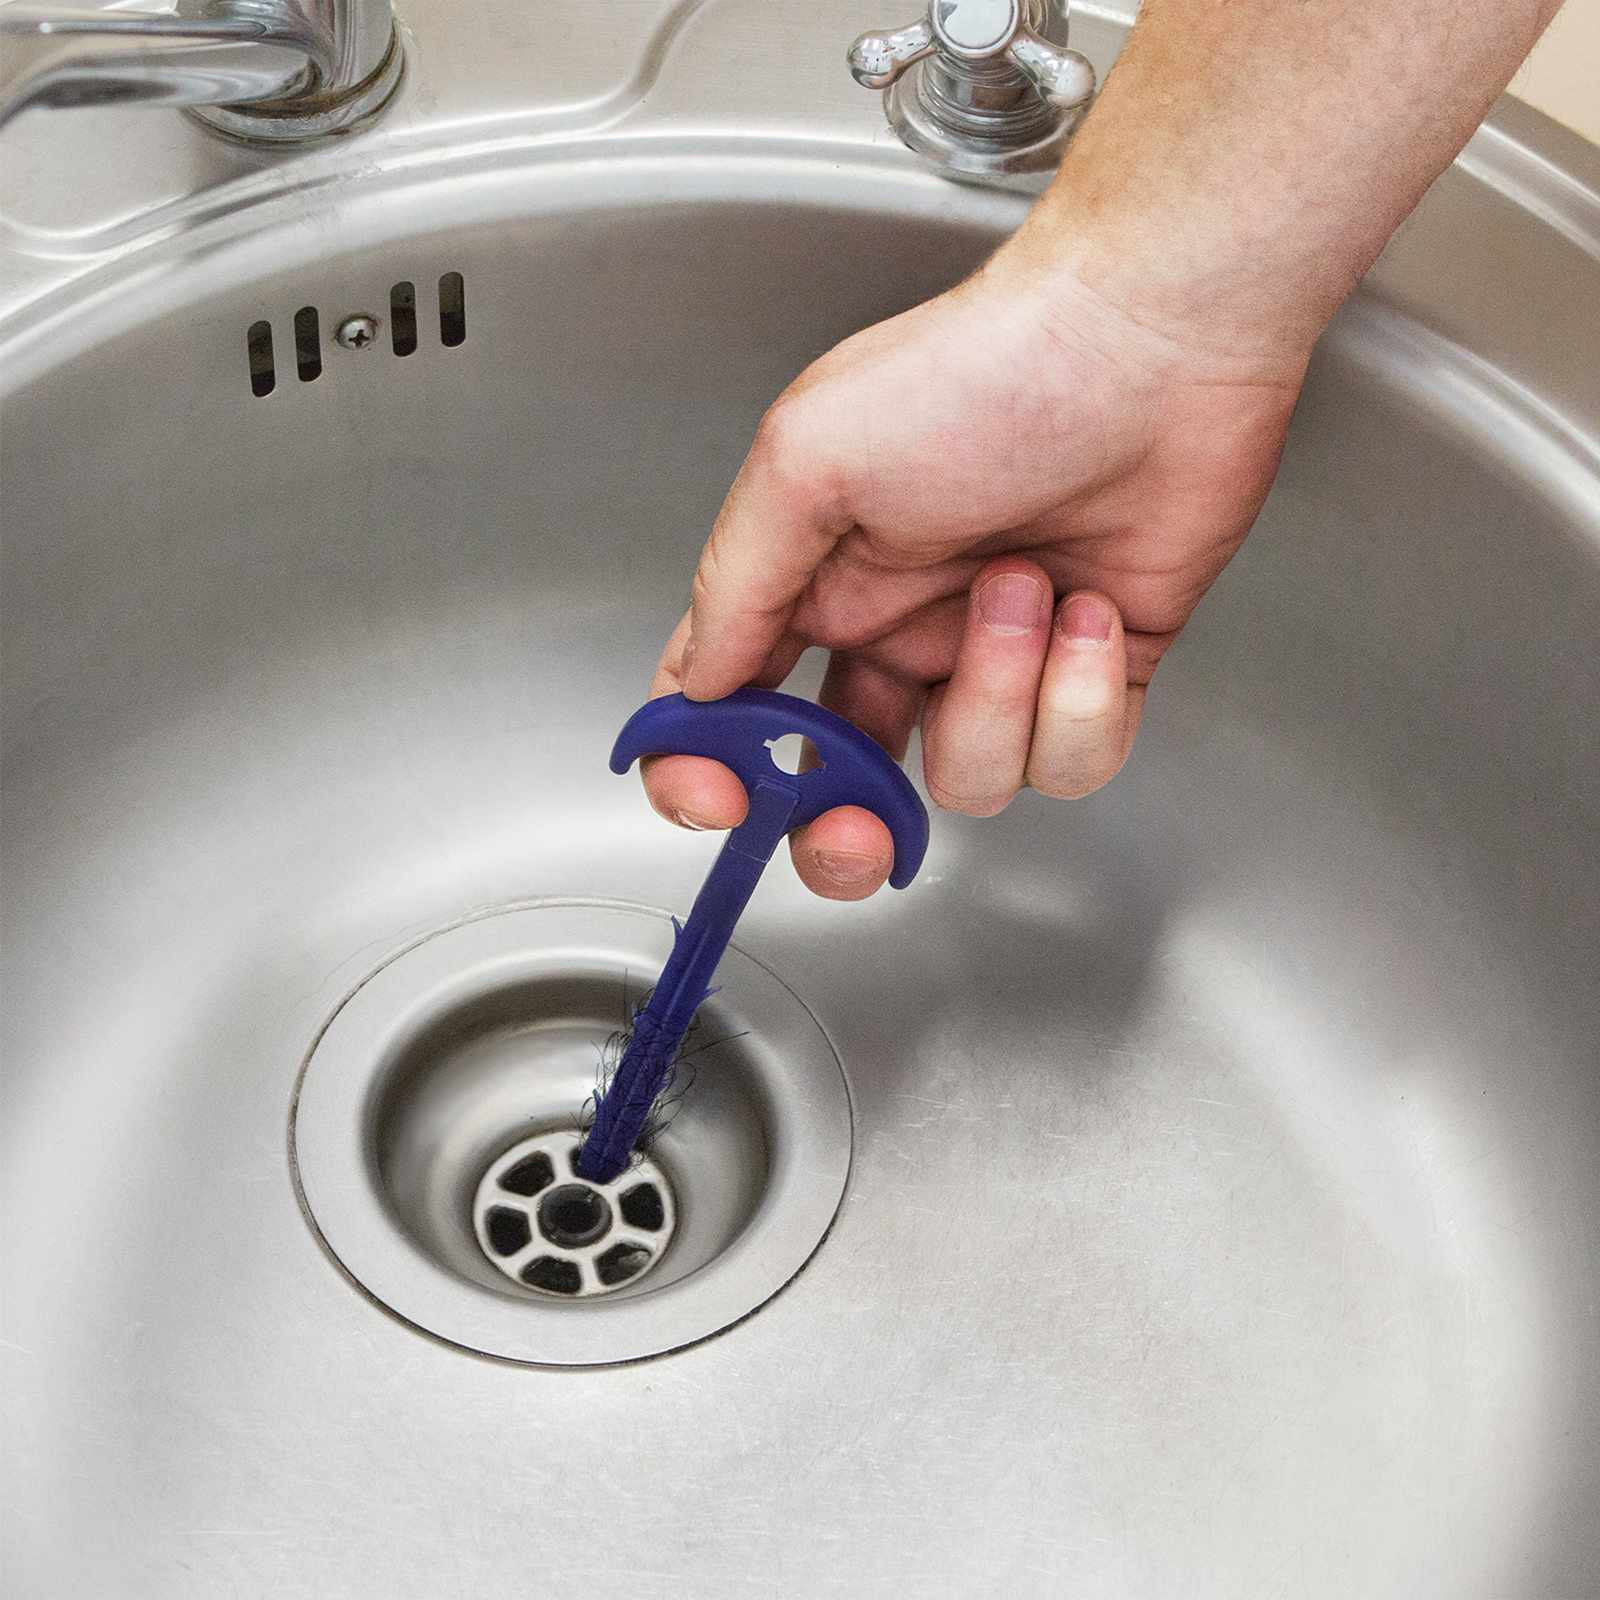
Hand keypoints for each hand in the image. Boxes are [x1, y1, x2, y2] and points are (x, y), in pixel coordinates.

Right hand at [642, 242, 1307, 898]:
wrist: (1150, 343)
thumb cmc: (981, 375)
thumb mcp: (809, 462)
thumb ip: (737, 586)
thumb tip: (691, 686)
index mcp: (818, 587)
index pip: (735, 709)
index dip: (711, 771)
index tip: (721, 799)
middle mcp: (898, 634)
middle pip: (846, 789)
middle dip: (847, 831)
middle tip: (861, 829)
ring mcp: (994, 662)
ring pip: (967, 780)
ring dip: (995, 697)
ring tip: (1023, 584)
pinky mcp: (1089, 675)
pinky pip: (1068, 762)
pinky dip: (1077, 699)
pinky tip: (1088, 608)